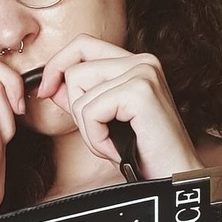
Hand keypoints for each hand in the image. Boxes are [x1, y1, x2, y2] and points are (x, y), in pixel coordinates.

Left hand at [36, 36, 202, 178]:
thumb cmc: (143, 153)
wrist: (175, 176)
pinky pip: (90, 112)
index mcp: (136, 62)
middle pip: (75, 70)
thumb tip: (50, 85)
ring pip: (79, 93)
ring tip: (113, 144)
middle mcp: (142, 61)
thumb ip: (80, 99)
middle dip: (76, 109)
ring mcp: (143, 73)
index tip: (46, 90)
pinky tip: (117, 149)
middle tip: (101, 134)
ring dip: (88, 130)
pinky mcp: (140, 92)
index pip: (83, 44)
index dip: (58, 64)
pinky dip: (96, 138)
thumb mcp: (105, 121)